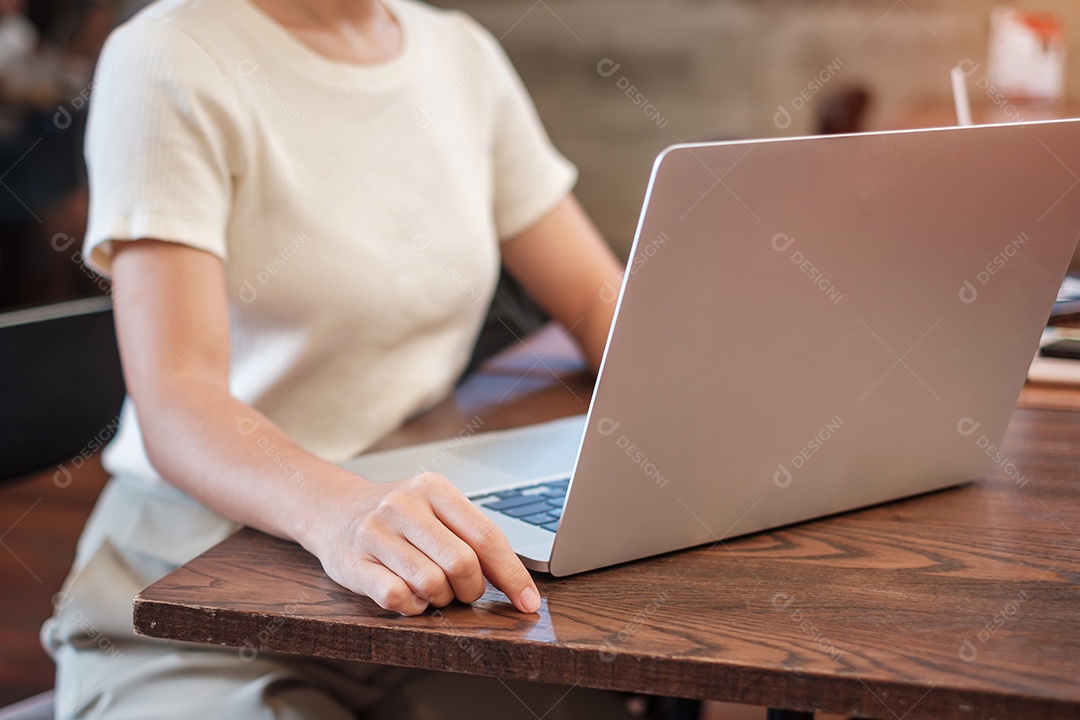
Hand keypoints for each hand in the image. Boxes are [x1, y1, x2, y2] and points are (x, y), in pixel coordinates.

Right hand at [309, 472, 541, 615]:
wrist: (333, 509)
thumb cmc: (400, 516)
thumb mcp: (436, 509)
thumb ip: (473, 537)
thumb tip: (518, 583)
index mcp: (433, 488)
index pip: (486, 536)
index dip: (512, 575)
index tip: (528, 601)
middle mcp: (403, 505)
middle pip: (462, 563)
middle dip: (471, 589)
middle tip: (464, 591)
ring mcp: (375, 533)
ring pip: (431, 584)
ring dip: (441, 599)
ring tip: (433, 589)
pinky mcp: (353, 563)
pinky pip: (397, 598)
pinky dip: (412, 606)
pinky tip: (409, 595)